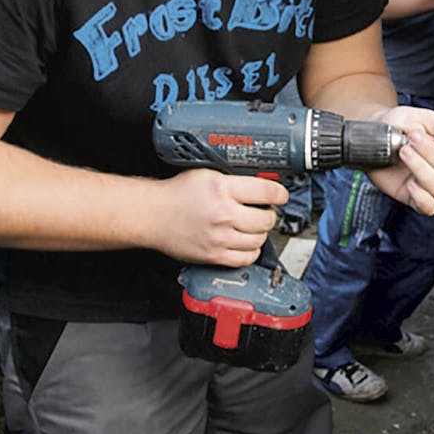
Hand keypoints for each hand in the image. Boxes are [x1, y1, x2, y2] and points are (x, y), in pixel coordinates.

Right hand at [150, 169, 287, 267]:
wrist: (153, 215)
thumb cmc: (177, 194)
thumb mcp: (208, 175)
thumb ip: (235, 180)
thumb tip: (262, 184)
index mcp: (222, 189)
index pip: (266, 192)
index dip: (279, 194)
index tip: (280, 196)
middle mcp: (223, 213)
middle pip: (266, 219)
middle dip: (269, 214)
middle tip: (264, 211)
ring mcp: (219, 237)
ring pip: (259, 240)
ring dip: (260, 233)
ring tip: (252, 227)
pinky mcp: (214, 255)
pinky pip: (246, 258)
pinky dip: (251, 251)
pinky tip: (245, 242)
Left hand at [367, 105, 433, 215]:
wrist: (372, 132)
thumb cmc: (400, 124)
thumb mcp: (427, 119)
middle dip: (431, 153)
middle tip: (413, 138)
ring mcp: (427, 184)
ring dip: (421, 168)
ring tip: (404, 152)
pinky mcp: (411, 196)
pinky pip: (428, 207)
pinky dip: (421, 197)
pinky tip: (410, 182)